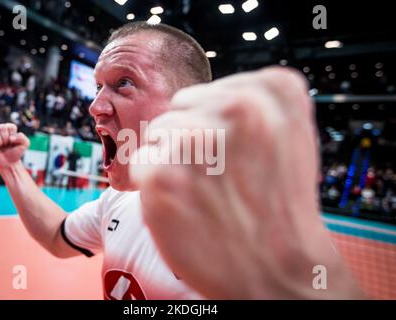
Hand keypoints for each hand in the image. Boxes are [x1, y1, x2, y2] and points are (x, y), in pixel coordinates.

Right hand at [0, 123, 29, 169]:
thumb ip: (22, 137)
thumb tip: (11, 138)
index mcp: (8, 128)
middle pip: (1, 127)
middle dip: (6, 139)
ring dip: (0, 142)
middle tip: (6, 145)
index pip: (10, 126)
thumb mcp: (24, 144)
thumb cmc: (15, 153)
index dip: (13, 136)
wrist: (8, 163)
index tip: (13, 142)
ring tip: (0, 146)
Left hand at [131, 67, 361, 298]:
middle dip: (194, 138)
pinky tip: (183, 206)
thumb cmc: (280, 207)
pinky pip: (143, 161)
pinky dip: (155, 183)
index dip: (219, 124)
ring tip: (205, 193)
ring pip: (161, 132)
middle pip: (184, 106)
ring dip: (174, 159)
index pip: (216, 89)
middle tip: (221, 177)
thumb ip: (256, 104)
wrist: (277, 272)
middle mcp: (236, 108)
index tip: (238, 153)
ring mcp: (196, 141)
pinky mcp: (161, 174)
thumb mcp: (291, 137)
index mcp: (274, 92)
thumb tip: (208, 95)